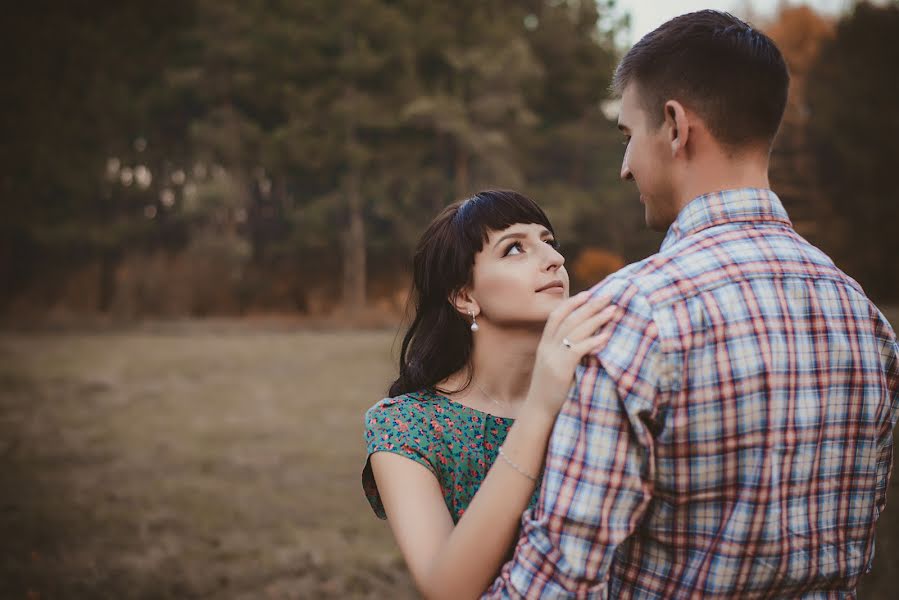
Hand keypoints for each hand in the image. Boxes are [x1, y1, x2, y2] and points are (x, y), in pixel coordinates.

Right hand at [525, 291, 615, 420]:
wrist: (538, 411)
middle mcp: (547, 347)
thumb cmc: (551, 391)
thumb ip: (563, 352)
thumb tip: (585, 340)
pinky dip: (593, 341)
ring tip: (613, 310)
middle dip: (590, 305)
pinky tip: (606, 335)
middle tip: (608, 295)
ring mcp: (552, 358)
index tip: (589, 293)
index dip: (572, 303)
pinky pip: (577, 350)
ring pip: (575, 330)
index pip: (556, 316)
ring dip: (596, 318)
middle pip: (569, 319)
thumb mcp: (553, 366)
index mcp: (544, 345)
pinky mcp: (560, 370)